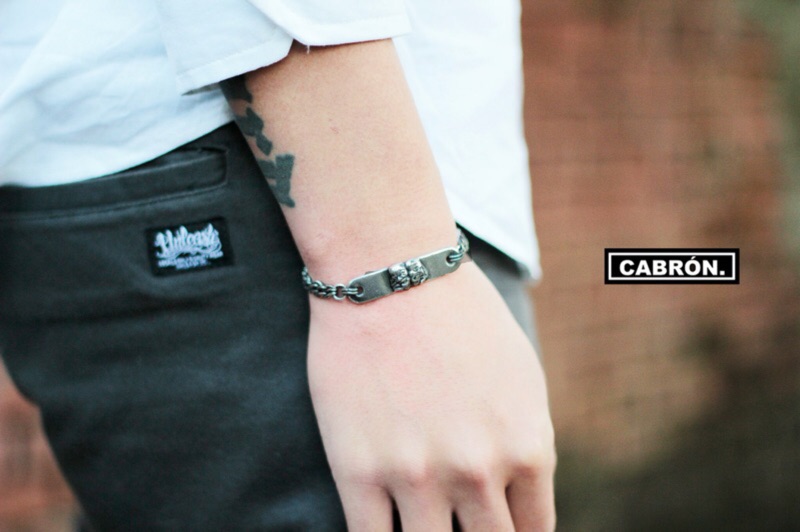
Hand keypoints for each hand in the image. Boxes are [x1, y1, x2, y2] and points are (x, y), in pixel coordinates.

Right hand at [308, 262, 555, 530]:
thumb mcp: (522, 377)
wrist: (390, 272)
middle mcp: (478, 471)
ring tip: (422, 519)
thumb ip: (527, 442)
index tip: (496, 528)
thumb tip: (518, 490)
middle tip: (458, 521)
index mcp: (527, 447)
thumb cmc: (460, 315)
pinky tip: (382, 527)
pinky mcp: (359, 472)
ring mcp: (416, 476)